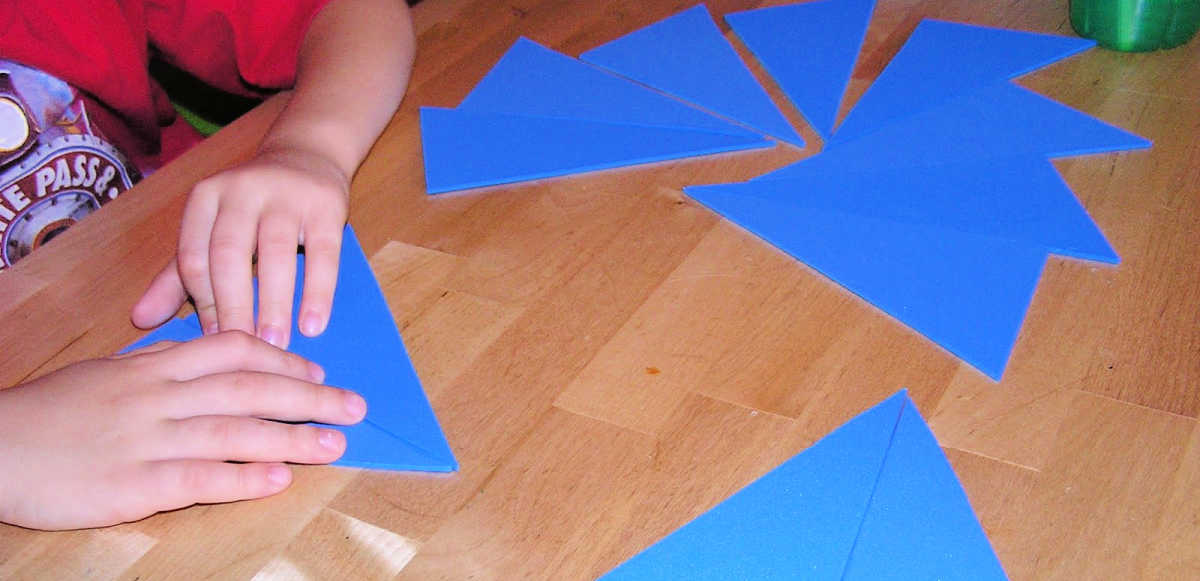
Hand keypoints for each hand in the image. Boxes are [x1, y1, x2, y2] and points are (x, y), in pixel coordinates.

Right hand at [0, 331, 366, 530]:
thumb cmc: (54, 411)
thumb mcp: (110, 371)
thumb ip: (163, 363)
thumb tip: (210, 353)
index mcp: (153, 366)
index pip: (233, 349)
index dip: (283, 359)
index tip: (318, 370)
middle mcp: (158, 397)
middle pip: (248, 388)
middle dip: (309, 396)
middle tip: (354, 406)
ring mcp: (147, 440)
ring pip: (234, 431)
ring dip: (292, 438)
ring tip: (335, 445)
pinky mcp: (134, 484)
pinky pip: (199, 478)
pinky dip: (243, 477)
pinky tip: (278, 480)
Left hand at [132, 146, 349, 348]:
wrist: (307, 155)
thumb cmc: (253, 206)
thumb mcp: (211, 230)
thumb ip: (177, 276)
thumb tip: (140, 320)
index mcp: (205, 198)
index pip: (194, 256)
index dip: (202, 303)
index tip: (213, 342)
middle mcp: (241, 191)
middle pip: (230, 255)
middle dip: (233, 308)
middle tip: (241, 350)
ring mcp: (286, 195)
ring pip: (276, 254)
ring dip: (274, 305)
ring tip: (276, 346)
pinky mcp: (325, 205)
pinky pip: (323, 254)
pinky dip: (317, 292)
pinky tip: (313, 324)